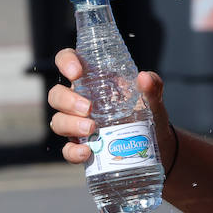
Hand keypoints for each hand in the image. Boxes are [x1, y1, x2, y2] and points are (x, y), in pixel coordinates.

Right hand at [47, 48, 170, 164]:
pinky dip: (73, 151)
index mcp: (94, 81)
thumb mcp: (152, 99)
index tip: (76, 72)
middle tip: (88, 107)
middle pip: (56, 95)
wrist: (157, 144)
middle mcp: (80, 100)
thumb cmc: (148, 113)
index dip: (66, 62)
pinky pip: (67, 150)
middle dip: (67, 100)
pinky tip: (87, 151)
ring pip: (57, 121)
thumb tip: (144, 78)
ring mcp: (78, 124)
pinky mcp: (81, 146)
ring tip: (91, 128)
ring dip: (70, 124)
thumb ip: (152, 86)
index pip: (68, 61)